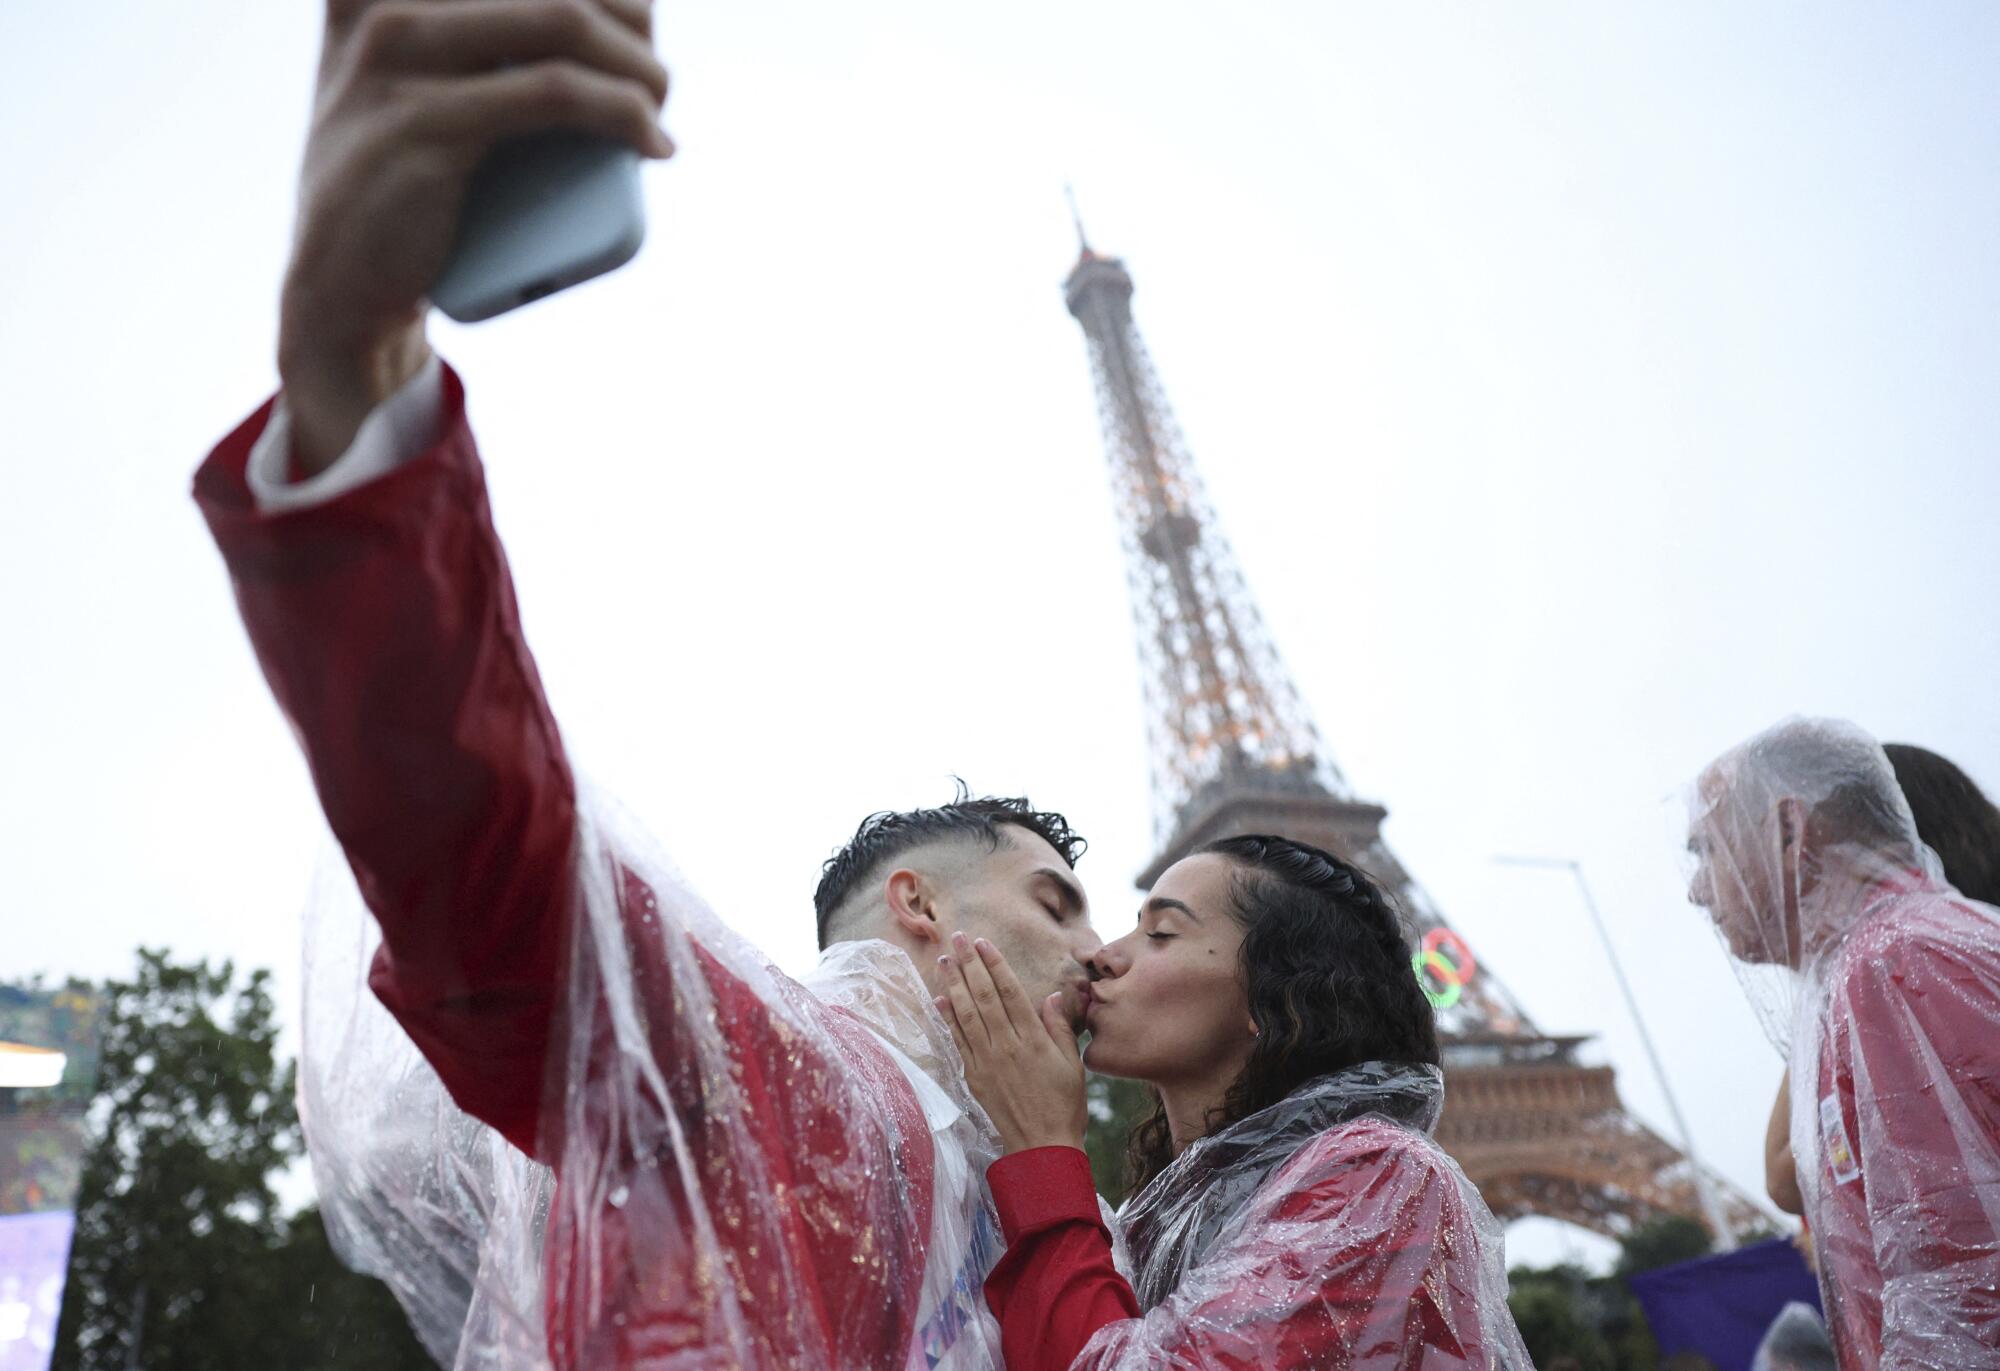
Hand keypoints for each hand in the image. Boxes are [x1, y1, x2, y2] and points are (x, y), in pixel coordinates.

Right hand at [279, 0, 673, 471]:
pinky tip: (651, 140)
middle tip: (655, 77)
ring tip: (659, 108)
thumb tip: (610, 24)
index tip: (639, 23)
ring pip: (561, 21)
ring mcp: (396, 55)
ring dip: (639, 65)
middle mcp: (381, 0)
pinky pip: (553, 93)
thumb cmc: (407, 179)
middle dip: (630, 18)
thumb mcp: (415, 81)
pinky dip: (622, 111)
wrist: (340, 284)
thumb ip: (470, 39)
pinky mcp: (423, 123)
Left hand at [935, 932, 1086, 1155]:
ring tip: (944, 959)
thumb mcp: (1072, 1064)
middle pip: (984, 996)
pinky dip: (947, 1018)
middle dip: (969, 964)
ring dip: (953, 984)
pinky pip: (958, 1041)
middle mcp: (1006, 1046)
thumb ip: (1059, 1028)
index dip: (995, 964)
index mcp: (1033, 1039)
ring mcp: (986, 1061)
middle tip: (957, 938)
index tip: (983, 942)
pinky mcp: (974, 1077)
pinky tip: (940, 998)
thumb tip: (1051, 996)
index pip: (1009, 992)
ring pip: (966, 1014)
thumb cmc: (1064, 1104)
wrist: (1041, 1146)